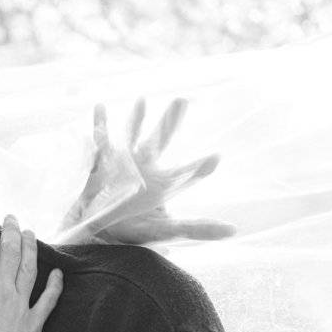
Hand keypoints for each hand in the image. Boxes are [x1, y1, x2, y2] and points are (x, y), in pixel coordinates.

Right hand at [0, 207, 62, 331]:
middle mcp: (2, 289)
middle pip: (9, 251)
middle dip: (10, 230)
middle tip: (11, 216)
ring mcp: (20, 306)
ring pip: (29, 269)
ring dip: (30, 248)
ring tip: (30, 233)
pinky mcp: (32, 325)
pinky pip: (47, 301)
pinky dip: (53, 287)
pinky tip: (58, 275)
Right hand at [58, 99, 234, 244]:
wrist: (97, 232)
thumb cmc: (133, 230)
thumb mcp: (166, 231)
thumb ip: (198, 229)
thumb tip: (234, 230)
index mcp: (163, 183)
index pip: (184, 174)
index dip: (198, 167)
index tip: (216, 158)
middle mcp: (145, 167)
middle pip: (160, 141)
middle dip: (170, 122)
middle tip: (182, 100)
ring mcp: (122, 164)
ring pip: (130, 137)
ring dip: (135, 120)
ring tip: (142, 100)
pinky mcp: (100, 166)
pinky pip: (99, 144)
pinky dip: (99, 126)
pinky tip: (100, 108)